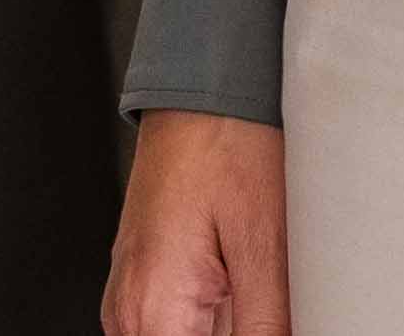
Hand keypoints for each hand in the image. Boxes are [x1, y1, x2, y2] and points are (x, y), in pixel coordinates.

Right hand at [103, 112, 289, 335]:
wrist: (201, 92)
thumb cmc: (226, 144)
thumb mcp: (264, 245)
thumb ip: (266, 327)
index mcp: (153, 307)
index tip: (271, 324)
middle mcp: (129, 311)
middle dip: (239, 334)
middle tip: (274, 307)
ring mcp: (132, 299)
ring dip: (230, 331)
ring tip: (261, 295)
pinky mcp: (145, 286)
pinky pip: (177, 331)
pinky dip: (217, 326)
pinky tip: (248, 301)